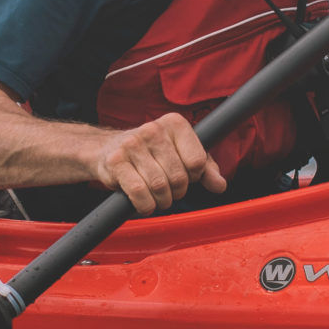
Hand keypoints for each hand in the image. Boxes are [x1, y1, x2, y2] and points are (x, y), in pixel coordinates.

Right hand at [92, 114, 225, 214]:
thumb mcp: (182, 155)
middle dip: (177, 192)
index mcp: (174, 123)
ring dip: (162, 201)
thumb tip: (220, 185)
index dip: (194, 176)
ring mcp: (132, 144)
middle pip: (179, 177)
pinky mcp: (116, 161)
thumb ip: (206, 169)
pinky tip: (144, 202)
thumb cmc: (152, 154)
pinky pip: (139, 193)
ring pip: (160, 187)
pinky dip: (145, 205)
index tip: (184, 175)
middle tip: (169, 190)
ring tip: (157, 197)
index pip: (197, 161)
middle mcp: (153, 129)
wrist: (109, 150)